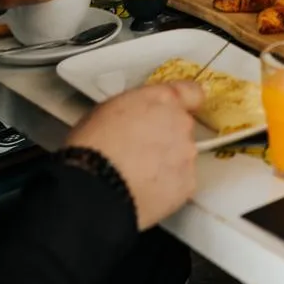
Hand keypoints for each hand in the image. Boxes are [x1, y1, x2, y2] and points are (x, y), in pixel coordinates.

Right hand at [66, 82, 203, 229]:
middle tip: (140, 151)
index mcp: (162, 100)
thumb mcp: (107, 109)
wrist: (96, 187)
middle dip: (166, 138)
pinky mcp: (187, 184)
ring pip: (182, 157)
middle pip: (182, 128)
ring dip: (166, 163)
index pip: (191, 92)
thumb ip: (135, 107)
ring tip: (137, 175)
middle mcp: (181, 124)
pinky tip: (142, 190)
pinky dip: (166, 187)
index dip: (186, 101)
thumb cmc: (92, 147)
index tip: (182, 108)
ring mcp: (186, 154)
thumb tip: (135, 116)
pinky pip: (180, 183)